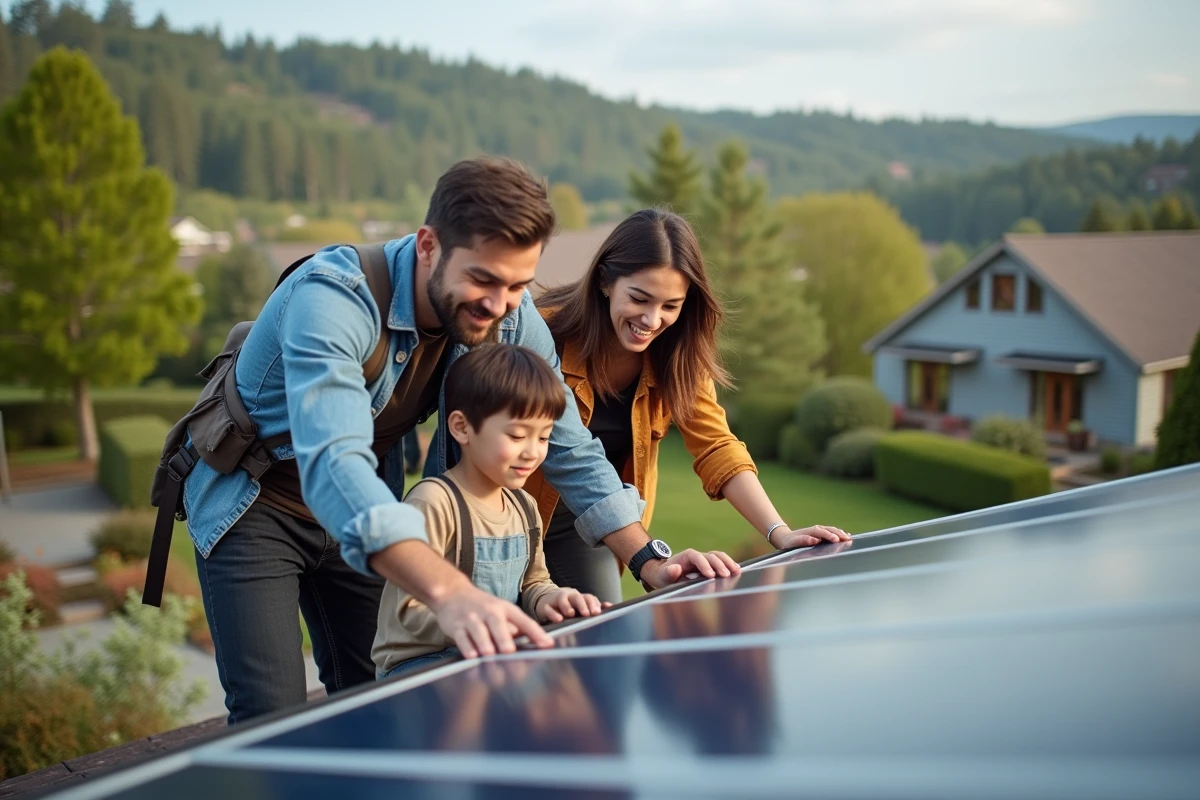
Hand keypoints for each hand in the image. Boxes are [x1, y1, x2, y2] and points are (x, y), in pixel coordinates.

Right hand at [428, 581, 552, 658]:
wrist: (453, 592)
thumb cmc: (483, 607)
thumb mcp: (501, 611)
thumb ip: (516, 627)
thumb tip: (534, 643)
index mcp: (504, 609)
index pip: (523, 620)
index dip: (535, 632)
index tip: (547, 644)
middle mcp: (489, 612)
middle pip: (497, 623)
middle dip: (503, 637)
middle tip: (510, 651)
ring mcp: (471, 618)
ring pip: (478, 630)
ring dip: (484, 643)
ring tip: (489, 654)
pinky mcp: (456, 626)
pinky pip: (461, 637)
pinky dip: (466, 646)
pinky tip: (471, 656)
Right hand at [535, 588, 610, 622]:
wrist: (547, 601)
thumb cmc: (569, 606)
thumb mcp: (581, 606)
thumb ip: (594, 607)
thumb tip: (610, 607)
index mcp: (580, 597)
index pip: (588, 598)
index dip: (593, 604)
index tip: (597, 612)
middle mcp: (569, 596)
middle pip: (577, 597)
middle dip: (582, 605)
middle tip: (587, 614)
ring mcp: (557, 600)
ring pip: (562, 600)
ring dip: (567, 606)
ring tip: (571, 614)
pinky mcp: (545, 606)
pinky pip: (548, 609)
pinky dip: (553, 613)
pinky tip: (558, 619)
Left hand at [640, 548, 740, 588]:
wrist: (665, 573)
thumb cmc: (664, 575)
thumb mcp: (662, 575)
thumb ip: (668, 573)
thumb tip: (676, 568)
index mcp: (686, 556)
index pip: (697, 557)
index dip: (704, 565)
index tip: (710, 575)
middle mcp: (697, 556)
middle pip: (711, 556)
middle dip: (719, 565)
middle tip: (726, 575)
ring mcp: (705, 560)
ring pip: (718, 557)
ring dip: (728, 562)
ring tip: (736, 571)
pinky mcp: (710, 566)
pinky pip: (721, 562)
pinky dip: (729, 565)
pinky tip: (737, 571)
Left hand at [772, 524, 851, 549]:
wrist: (786, 538)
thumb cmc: (790, 542)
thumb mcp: (793, 542)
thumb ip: (803, 540)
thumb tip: (814, 540)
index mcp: (810, 531)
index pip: (822, 532)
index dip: (829, 535)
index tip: (836, 540)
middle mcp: (816, 529)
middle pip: (830, 530)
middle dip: (839, 534)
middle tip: (848, 539)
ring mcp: (819, 531)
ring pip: (832, 530)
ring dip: (841, 533)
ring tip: (849, 538)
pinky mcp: (821, 534)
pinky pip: (832, 533)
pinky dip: (839, 534)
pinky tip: (846, 536)